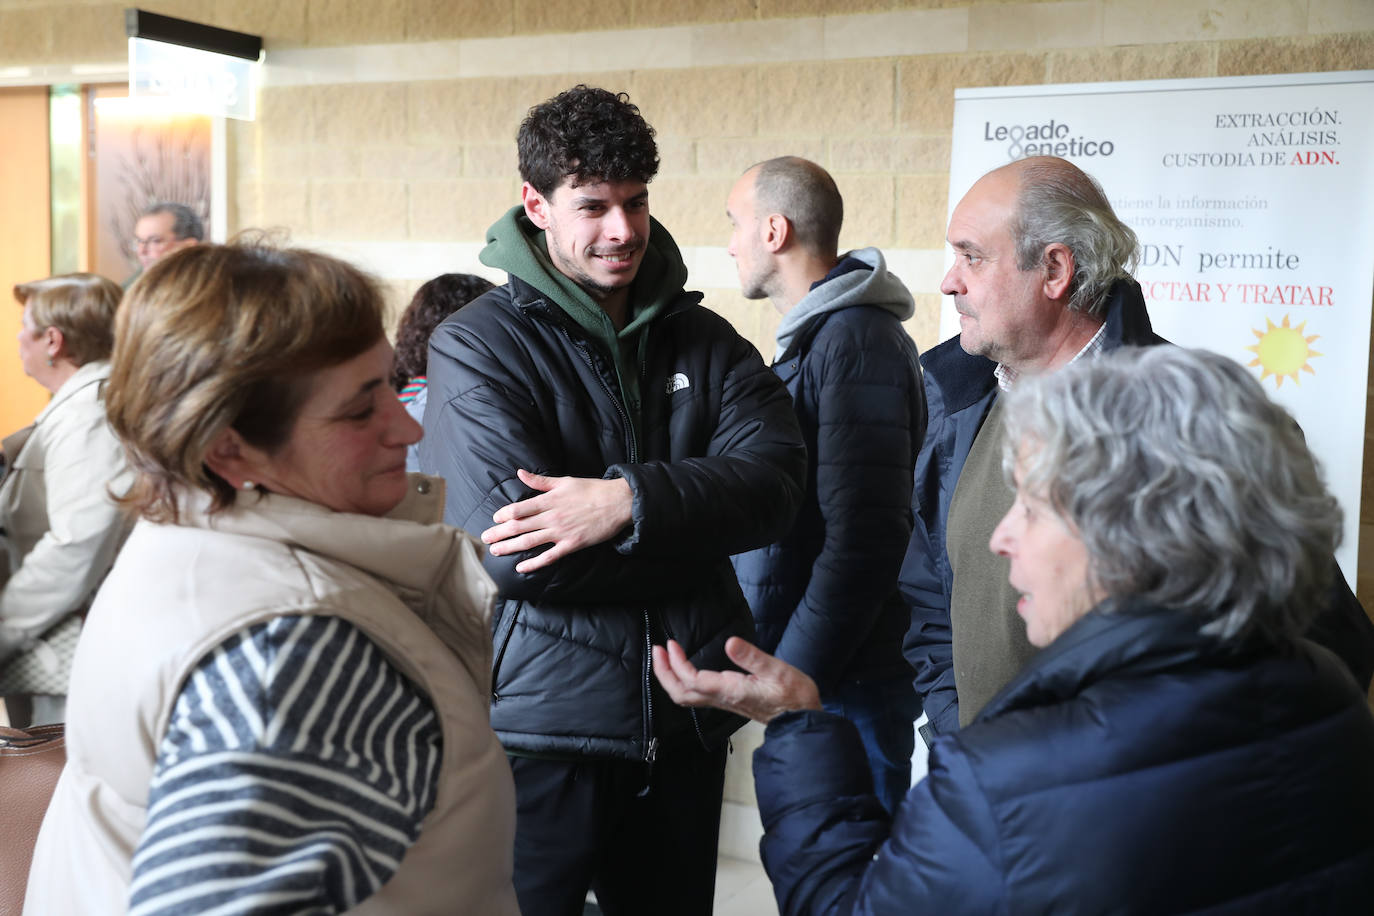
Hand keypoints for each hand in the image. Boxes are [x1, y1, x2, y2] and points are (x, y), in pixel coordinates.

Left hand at [481, 469, 632, 572]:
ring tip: (495, 551)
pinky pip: (549, 556)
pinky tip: (521, 567)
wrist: (617, 502)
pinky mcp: (572, 544)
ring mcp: (561, 532)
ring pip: (529, 541)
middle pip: (518, 526)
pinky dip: (534, 563)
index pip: (518, 509)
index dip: (503, 515)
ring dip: (509, 547)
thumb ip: (540, 480)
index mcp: (549, 500)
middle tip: (485, 539)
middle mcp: (551, 517)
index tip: (494, 519)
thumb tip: (520, 473)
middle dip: (499, 533)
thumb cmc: (592, 490)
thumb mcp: (564, 481)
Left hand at [652, 637, 820, 723]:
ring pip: (686, 697)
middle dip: (664, 673)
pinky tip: (686, 671)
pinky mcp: (728, 702)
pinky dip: (683, 683)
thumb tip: (730, 642)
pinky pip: (696, 696)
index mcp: (729, 690)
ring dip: (671, 678)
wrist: (801, 720)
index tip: (670, 644)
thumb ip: (752, 657)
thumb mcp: (777, 670)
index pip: (691, 679)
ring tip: (665, 658)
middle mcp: (722, 699)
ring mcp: (723, 702)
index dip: (676, 664)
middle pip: (681, 693)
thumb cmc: (793, 695)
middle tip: (657, 650)